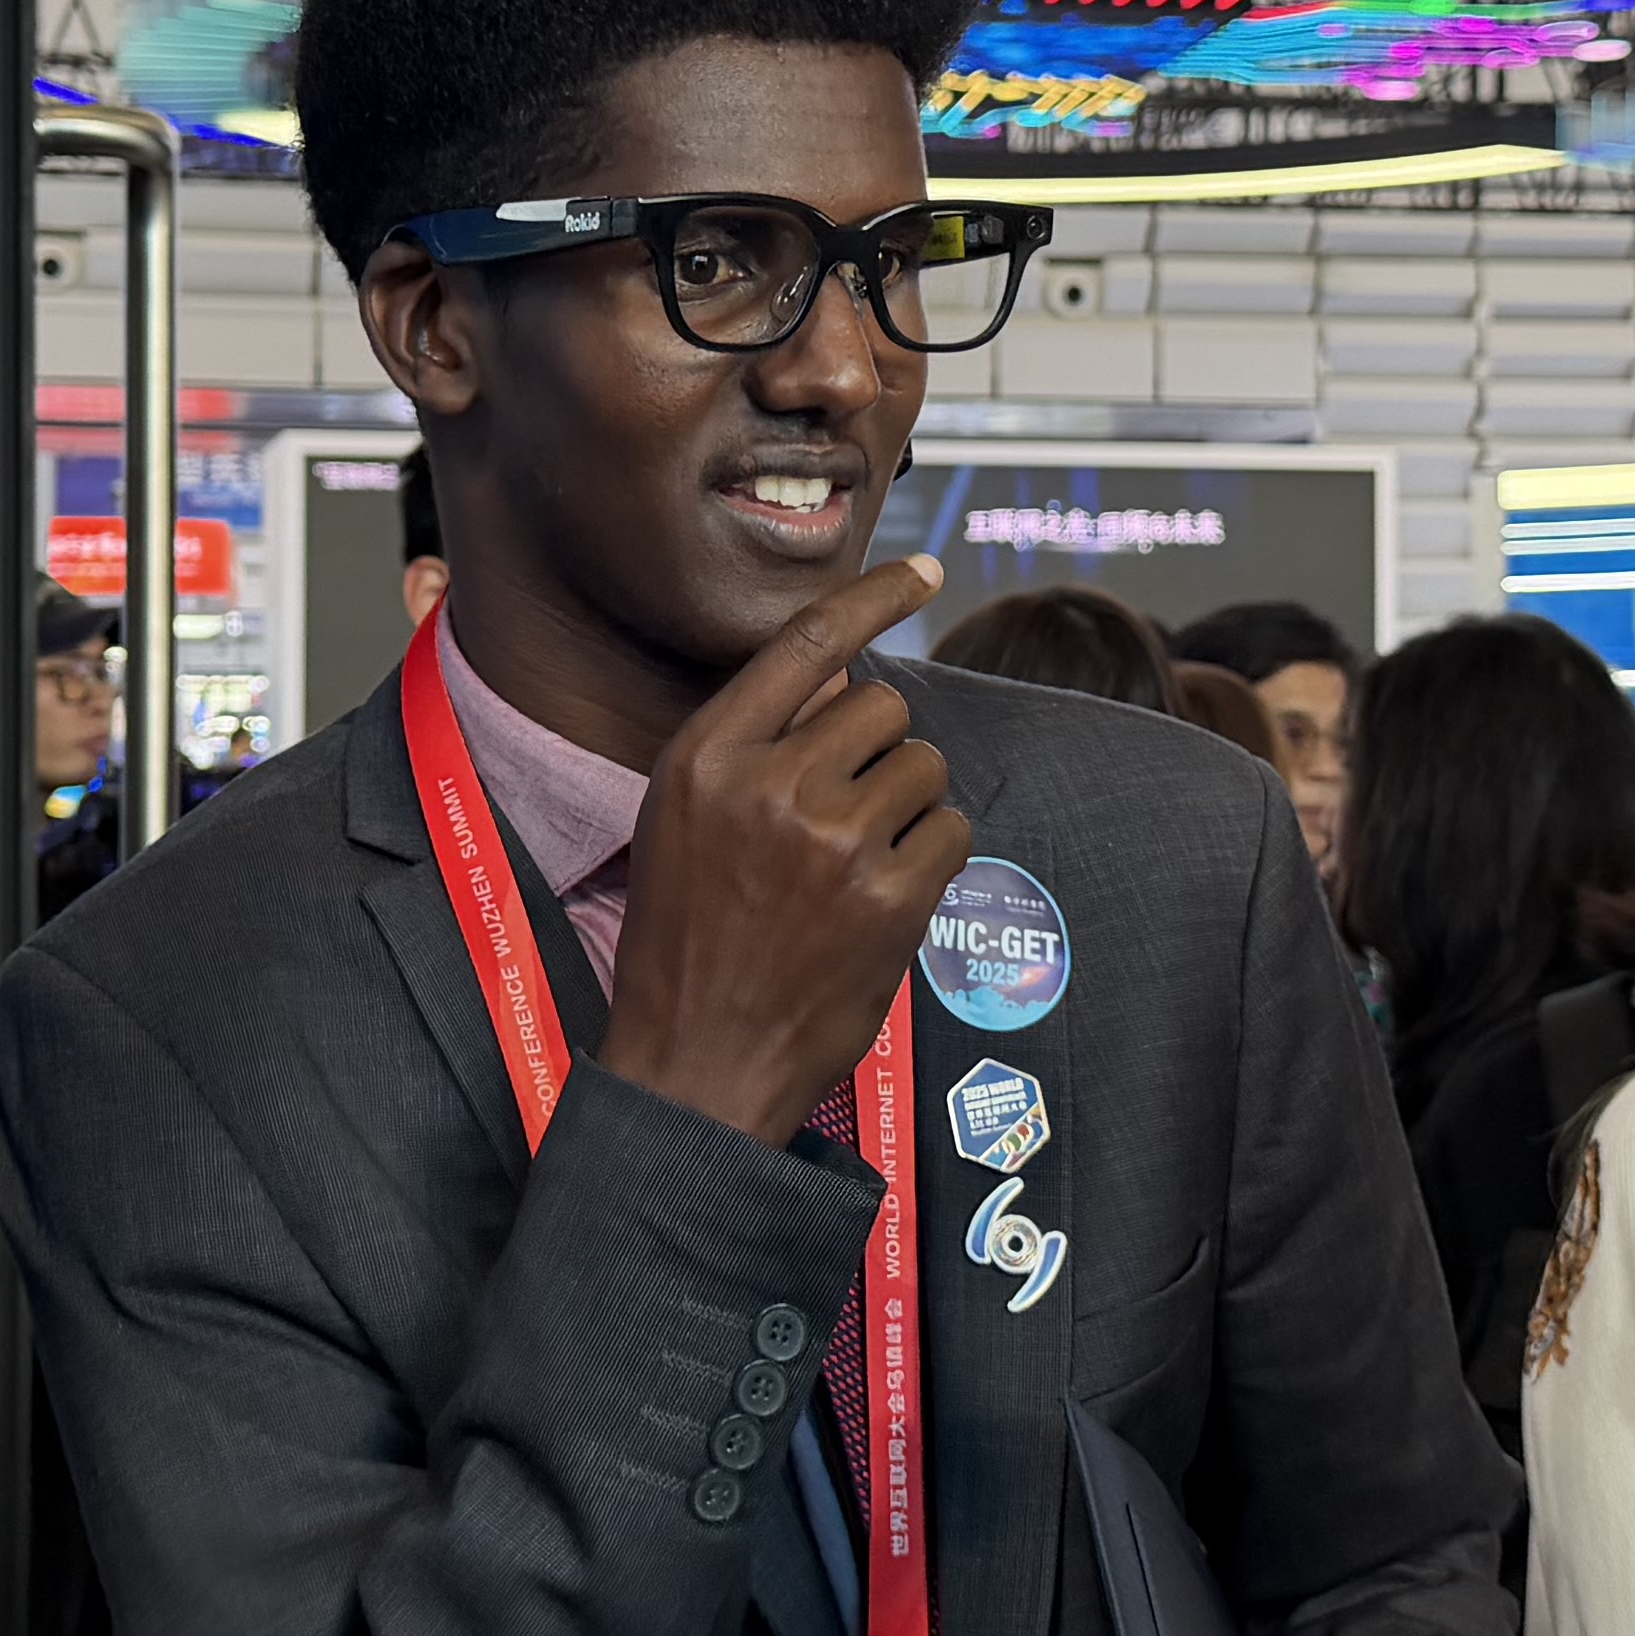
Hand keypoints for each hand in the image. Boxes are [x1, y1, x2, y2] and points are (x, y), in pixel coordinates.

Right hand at [598, 557, 971, 1141]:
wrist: (695, 1063)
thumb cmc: (688, 940)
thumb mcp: (682, 820)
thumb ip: (753, 745)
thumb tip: (851, 685)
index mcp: (705, 757)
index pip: (807, 645)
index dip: (874, 597)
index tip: (923, 571)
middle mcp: (767, 784)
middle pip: (884, 707)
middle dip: (880, 752)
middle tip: (844, 817)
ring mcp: (832, 841)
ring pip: (925, 767)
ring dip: (909, 808)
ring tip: (854, 868)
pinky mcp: (889, 897)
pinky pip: (952, 830)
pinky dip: (934, 859)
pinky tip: (884, 899)